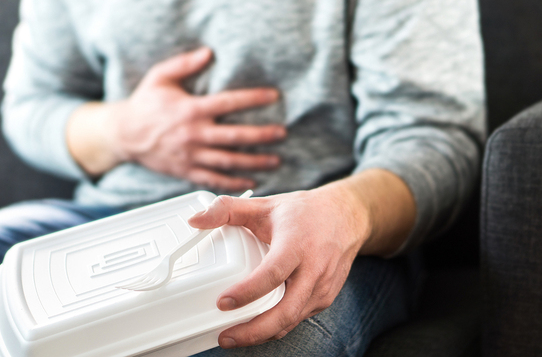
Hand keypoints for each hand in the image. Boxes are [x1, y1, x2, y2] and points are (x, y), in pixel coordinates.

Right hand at [109, 47, 285, 189]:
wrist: (123, 135)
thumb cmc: (144, 104)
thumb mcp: (159, 77)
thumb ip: (184, 64)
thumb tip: (208, 52)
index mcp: (190, 110)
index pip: (228, 103)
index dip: (253, 99)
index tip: (274, 96)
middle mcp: (193, 134)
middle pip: (235, 137)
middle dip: (262, 136)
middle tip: (282, 134)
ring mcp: (191, 156)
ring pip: (229, 162)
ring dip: (255, 163)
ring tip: (276, 161)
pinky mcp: (186, 171)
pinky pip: (214, 179)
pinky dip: (234, 183)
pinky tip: (252, 182)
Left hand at [187, 169, 415, 347]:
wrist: (347, 217)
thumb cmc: (304, 212)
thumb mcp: (265, 204)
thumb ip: (227, 209)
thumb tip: (194, 220)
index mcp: (296, 244)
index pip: (272, 273)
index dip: (247, 292)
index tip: (223, 302)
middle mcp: (313, 269)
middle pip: (286, 311)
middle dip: (254, 330)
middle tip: (224, 336)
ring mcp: (322, 287)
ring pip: (291, 320)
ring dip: (263, 333)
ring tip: (232, 336)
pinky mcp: (325, 298)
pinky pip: (298, 318)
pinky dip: (277, 327)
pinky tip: (256, 326)